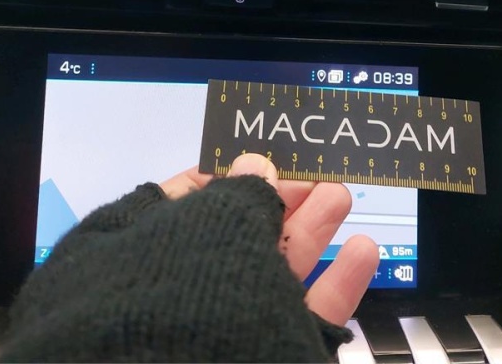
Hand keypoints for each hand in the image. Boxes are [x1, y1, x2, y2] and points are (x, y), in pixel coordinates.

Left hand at [160, 153, 379, 325]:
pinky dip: (337, 284)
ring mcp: (223, 327)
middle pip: (235, 237)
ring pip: (274, 274)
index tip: (261, 157)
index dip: (222, 177)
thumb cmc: (179, 292)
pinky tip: (362, 251)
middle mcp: (177, 291)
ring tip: (339, 195)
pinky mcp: (268, 349)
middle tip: (313, 173)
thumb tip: (258, 167)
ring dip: (312, 231)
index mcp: (139, 255)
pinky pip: (306, 315)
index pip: (178, 204)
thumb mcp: (207, 225)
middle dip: (277, 200)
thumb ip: (240, 194)